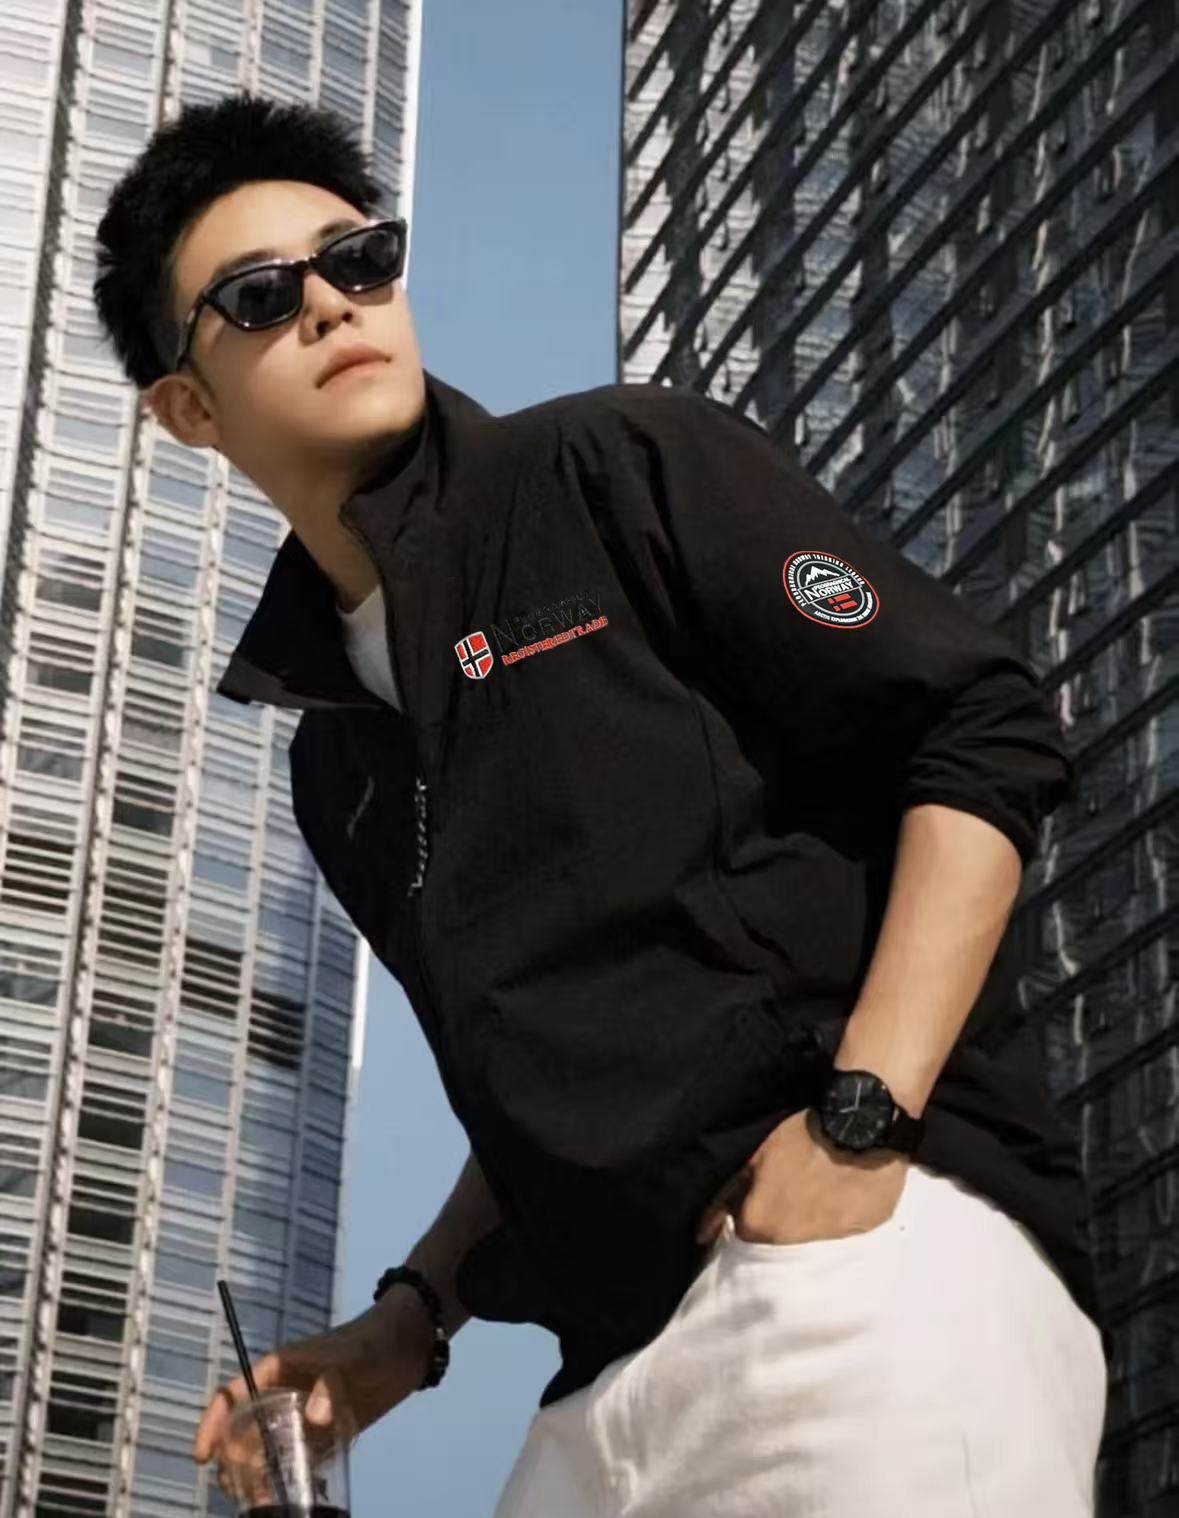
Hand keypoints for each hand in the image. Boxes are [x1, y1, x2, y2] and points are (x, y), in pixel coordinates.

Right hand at [192, 1287, 435, 1495]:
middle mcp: (284, 1392)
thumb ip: (331, 1384)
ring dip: (258, 1475)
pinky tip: (293, 1497)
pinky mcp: (325, 1431)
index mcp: (279, 1368)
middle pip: (245, 1430)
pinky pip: (299, 1457)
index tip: (203, 1456)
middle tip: (238, 1492)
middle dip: (233, 1462)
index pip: (233, 1394)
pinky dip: (291, 1476)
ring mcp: (304, 1414)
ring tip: (261, 1501)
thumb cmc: (373, 1341)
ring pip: (268, 1448)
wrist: (409, 1346)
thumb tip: (314, 1421)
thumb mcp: (352, 1357)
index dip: (213, 1423)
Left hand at [696, 1107, 908, 1246]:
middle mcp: (790, 1248)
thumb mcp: (755, 1158)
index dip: (746, 1214)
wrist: (862, 1129)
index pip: (741, 1234)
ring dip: (804, 1230)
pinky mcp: (859, 1241)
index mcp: (760, 1227)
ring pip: (806, 1247)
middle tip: (787, 1199)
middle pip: (773, 1246)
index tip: (756, 1200)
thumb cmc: (802, 1137)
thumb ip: (725, 1196)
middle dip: (774, 1227)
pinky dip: (834, 1229)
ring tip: (813, 1201)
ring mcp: (827, 1249)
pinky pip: (839, 1243)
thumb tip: (702, 1233)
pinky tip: (837, 1205)